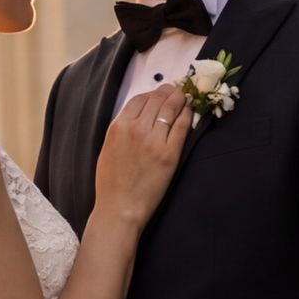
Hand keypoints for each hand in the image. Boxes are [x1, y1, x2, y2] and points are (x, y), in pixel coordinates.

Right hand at [93, 82, 192, 229]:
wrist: (120, 208)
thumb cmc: (110, 183)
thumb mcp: (107, 148)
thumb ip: (122, 130)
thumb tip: (139, 117)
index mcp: (118, 127)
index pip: (139, 99)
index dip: (152, 94)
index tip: (159, 94)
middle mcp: (136, 129)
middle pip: (157, 100)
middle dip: (168, 92)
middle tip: (177, 90)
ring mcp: (154, 140)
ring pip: (171, 108)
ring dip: (180, 99)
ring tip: (186, 96)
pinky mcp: (169, 153)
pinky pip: (182, 126)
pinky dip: (188, 115)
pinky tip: (191, 110)